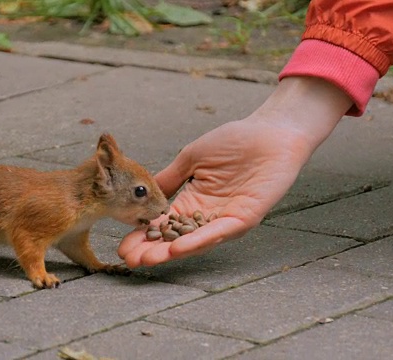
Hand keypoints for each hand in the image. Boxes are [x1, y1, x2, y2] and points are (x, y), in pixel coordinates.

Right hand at [118, 77, 353, 266]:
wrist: (270, 131)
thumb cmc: (234, 141)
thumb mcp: (190, 158)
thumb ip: (169, 178)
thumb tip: (142, 192)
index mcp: (192, 201)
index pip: (163, 225)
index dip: (143, 236)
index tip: (122, 246)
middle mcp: (207, 215)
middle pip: (175, 238)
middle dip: (151, 250)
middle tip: (129, 260)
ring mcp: (226, 219)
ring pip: (194, 241)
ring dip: (170, 252)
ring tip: (147, 259)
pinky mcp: (245, 217)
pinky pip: (218, 232)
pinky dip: (198, 241)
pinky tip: (177, 248)